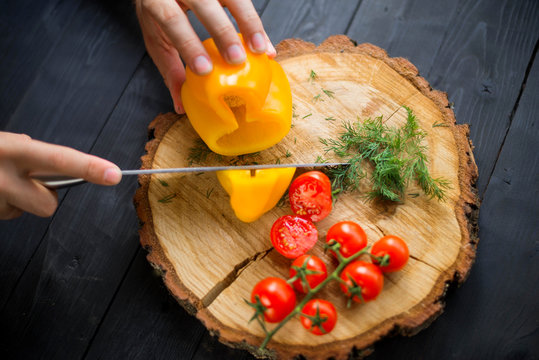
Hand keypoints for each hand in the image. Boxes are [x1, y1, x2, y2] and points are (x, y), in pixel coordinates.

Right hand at [0, 132, 121, 218]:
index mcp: (12, 150)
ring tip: (4, 184)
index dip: (89, 168)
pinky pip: (11, 214)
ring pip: (30, 210)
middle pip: (49, 203)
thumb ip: (34, 153)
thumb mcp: (6, 143)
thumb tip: (62, 164)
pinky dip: (7, 204)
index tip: (113, 174)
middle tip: (29, 182)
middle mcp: (3, 176)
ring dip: (22, 200)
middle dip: (47, 196)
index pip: (59, 160)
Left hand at [136, 0, 275, 113]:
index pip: (172, 20)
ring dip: (249, 23)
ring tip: (260, 50)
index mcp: (157, 0)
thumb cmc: (159, 12)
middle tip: (236, 60)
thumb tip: (180, 105)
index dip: (189, 44)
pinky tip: (264, 42)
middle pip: (204, 4)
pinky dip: (255, 22)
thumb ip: (169, 68)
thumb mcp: (157, 38)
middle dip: (223, 32)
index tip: (204, 69)